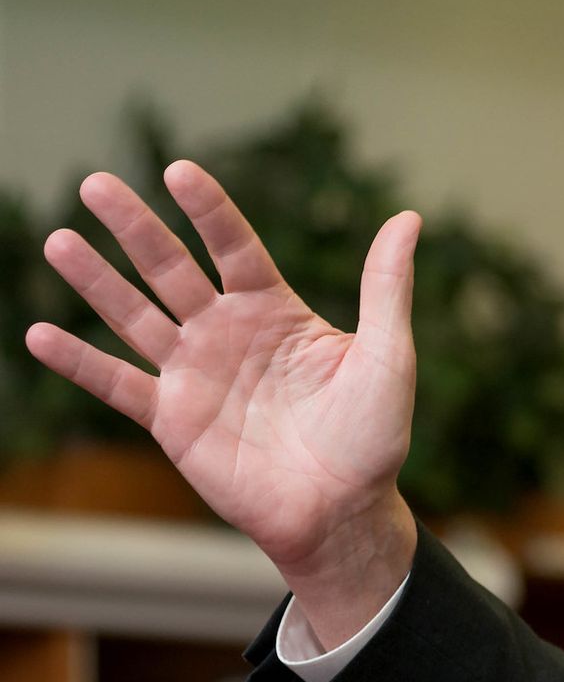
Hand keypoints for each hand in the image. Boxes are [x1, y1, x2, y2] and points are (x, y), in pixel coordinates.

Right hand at [24, 160, 419, 641]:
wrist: (342, 509)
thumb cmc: (372, 435)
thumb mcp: (389, 356)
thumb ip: (386, 287)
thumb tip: (408, 218)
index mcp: (276, 311)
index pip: (234, 247)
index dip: (208, 210)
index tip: (179, 171)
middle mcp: (228, 332)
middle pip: (172, 269)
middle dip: (135, 228)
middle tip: (96, 183)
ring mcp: (195, 373)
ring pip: (135, 315)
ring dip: (96, 281)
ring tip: (58, 241)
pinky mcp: (172, 419)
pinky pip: (118, 384)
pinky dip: (78, 362)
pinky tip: (37, 334)